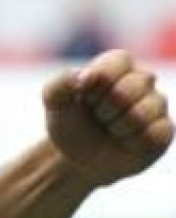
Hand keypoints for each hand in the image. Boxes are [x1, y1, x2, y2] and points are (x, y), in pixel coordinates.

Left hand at [44, 49, 171, 187]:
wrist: (77, 157)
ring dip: (117, 126)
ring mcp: (156, 104)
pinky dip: (132, 142)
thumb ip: (60, 83)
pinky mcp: (165, 130)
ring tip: (110, 128)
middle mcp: (141, 80)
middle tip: (97, 115)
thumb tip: (85, 76)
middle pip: (132, 86)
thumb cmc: (68, 121)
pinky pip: (156, 134)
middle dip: (105, 107)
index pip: (120, 60)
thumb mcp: (53, 101)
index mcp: (116, 65)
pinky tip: (124, 141)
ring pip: (143, 112)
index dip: (99, 81)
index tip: (84, 94)